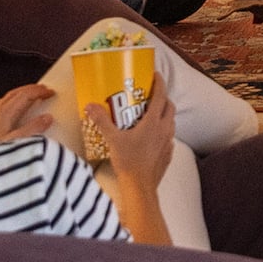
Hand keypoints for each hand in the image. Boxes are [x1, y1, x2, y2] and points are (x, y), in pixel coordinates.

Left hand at [0, 83, 55, 142]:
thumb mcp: (17, 143)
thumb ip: (33, 129)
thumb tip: (46, 118)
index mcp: (4, 113)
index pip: (25, 95)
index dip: (39, 92)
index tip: (50, 92)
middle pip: (15, 93)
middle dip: (31, 89)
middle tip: (43, 90)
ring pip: (7, 98)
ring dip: (20, 94)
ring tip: (30, 96)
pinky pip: (0, 105)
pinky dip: (11, 102)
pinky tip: (11, 109)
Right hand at [85, 74, 173, 188]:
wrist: (140, 187)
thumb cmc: (128, 161)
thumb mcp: (113, 139)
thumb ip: (102, 120)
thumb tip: (90, 106)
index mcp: (153, 122)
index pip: (161, 95)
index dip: (160, 82)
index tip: (156, 74)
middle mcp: (165, 129)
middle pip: (169, 107)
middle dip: (163, 98)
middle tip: (151, 95)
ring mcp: (168, 142)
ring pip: (171, 121)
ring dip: (164, 114)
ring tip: (151, 114)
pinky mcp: (169, 154)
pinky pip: (169, 137)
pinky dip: (163, 131)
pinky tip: (152, 136)